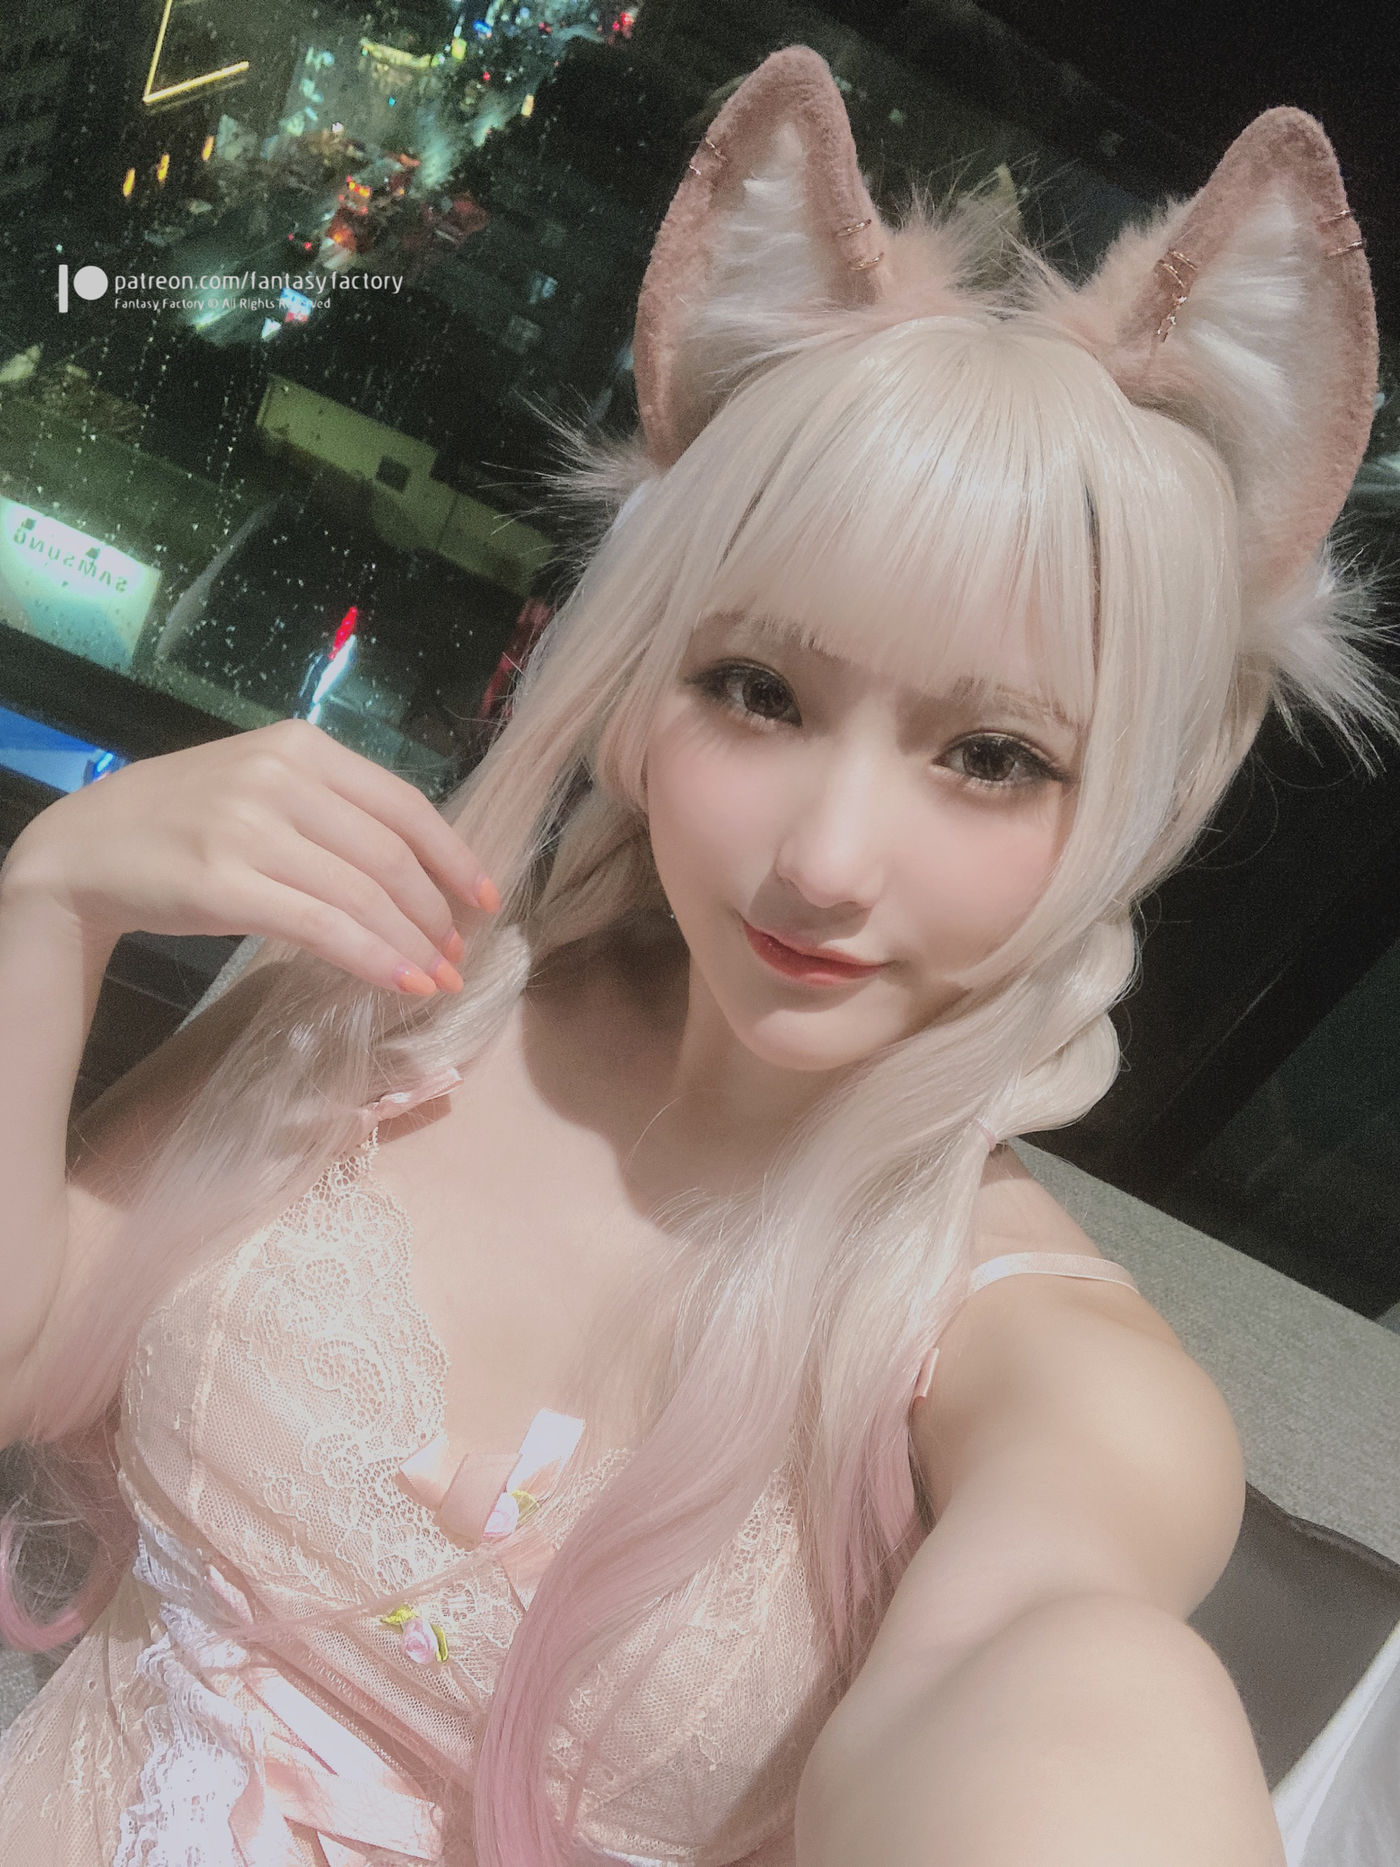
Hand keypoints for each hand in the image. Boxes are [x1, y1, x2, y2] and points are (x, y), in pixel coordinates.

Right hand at [0, 718, 497, 996]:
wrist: (87, 847)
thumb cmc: (187, 822)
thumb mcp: (263, 789)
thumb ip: (334, 812)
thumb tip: (421, 872)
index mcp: (301, 747)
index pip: (404, 802)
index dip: (453, 856)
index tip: (487, 899)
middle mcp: (281, 777)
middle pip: (390, 854)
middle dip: (436, 912)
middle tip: (457, 955)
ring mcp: (250, 827)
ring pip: (363, 893)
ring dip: (412, 945)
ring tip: (437, 979)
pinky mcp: (224, 882)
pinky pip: (321, 925)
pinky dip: (372, 957)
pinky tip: (400, 982)